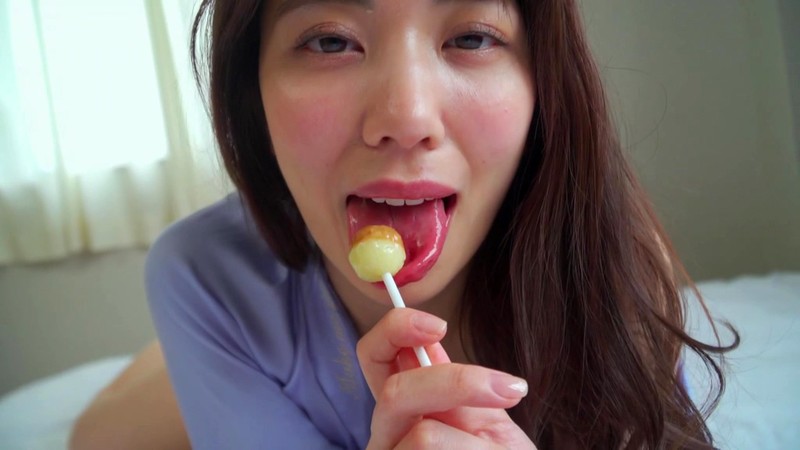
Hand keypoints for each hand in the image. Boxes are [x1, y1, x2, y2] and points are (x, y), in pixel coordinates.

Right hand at [357, 308, 536, 448]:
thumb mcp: (485, 418)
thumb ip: (456, 386)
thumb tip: (432, 341)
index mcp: (405, 404)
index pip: (374, 354)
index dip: (395, 329)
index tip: (439, 324)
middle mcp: (386, 435)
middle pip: (394, 393)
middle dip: (457, 383)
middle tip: (508, 389)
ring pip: (422, 438)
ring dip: (476, 444)